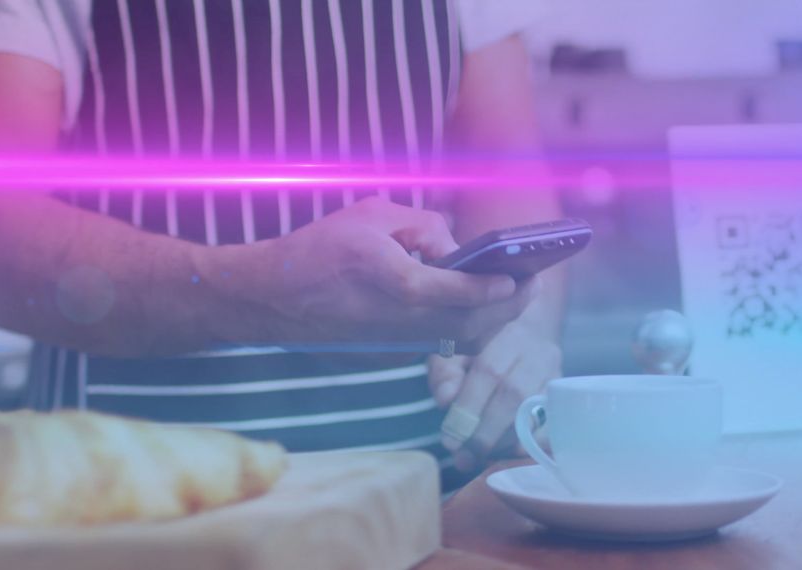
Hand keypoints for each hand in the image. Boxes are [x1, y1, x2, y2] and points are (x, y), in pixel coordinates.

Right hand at [198, 197, 533, 351]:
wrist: (271, 297)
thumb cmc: (320, 249)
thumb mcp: (374, 214)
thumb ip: (425, 226)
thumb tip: (454, 249)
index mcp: (403, 284)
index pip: (468, 292)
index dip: (502, 288)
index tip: (524, 277)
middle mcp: (405, 323)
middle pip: (474, 324)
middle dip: (508, 308)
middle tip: (530, 287)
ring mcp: (396, 345)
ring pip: (459, 340)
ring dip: (489, 321)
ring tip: (510, 297)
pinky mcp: (387, 355)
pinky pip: (436, 343)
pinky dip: (461, 329)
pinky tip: (470, 308)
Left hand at [428, 318, 561, 470]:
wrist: (531, 328)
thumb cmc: (486, 340)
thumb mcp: (456, 346)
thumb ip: (445, 372)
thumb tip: (446, 401)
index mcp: (509, 336)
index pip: (489, 373)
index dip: (469, 409)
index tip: (450, 440)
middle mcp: (539, 354)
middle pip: (515, 397)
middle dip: (486, 434)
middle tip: (465, 458)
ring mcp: (557, 376)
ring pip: (536, 415)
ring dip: (506, 443)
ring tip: (483, 458)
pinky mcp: (566, 398)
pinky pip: (554, 427)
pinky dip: (532, 445)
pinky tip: (510, 453)